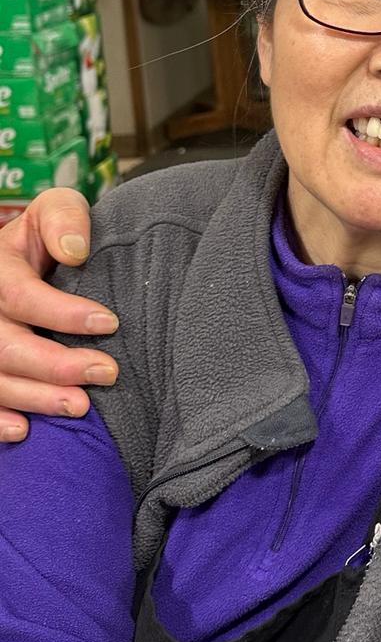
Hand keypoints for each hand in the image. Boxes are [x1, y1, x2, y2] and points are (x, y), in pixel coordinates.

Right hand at [0, 189, 115, 438]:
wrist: (25, 261)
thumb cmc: (49, 238)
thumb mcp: (55, 211)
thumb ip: (64, 219)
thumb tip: (75, 251)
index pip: (18, 295)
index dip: (62, 312)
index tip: (110, 323)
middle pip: (4, 345)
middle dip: (55, 364)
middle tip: (107, 372)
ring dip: (35, 397)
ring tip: (81, 406)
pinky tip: (24, 431)